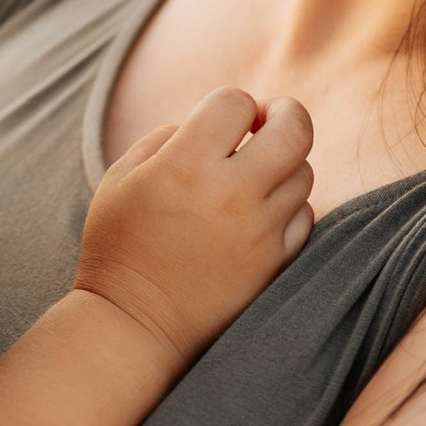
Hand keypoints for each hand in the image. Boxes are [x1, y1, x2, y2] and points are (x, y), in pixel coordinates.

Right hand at [76, 86, 315, 364]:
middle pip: (294, 130)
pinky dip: (289, 206)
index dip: (232, 104)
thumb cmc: (119, 246)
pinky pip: (305, 216)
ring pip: (303, 172)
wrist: (134, 323)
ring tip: (255, 176)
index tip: (223, 121)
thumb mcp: (122, 176)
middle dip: (286, 113)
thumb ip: (167, 137)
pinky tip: (262, 211)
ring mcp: (258, 231)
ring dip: (283, 163)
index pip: (237, 102)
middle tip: (270, 120)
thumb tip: (215, 126)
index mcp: (186, 164)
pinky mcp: (274, 263)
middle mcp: (231, 193)